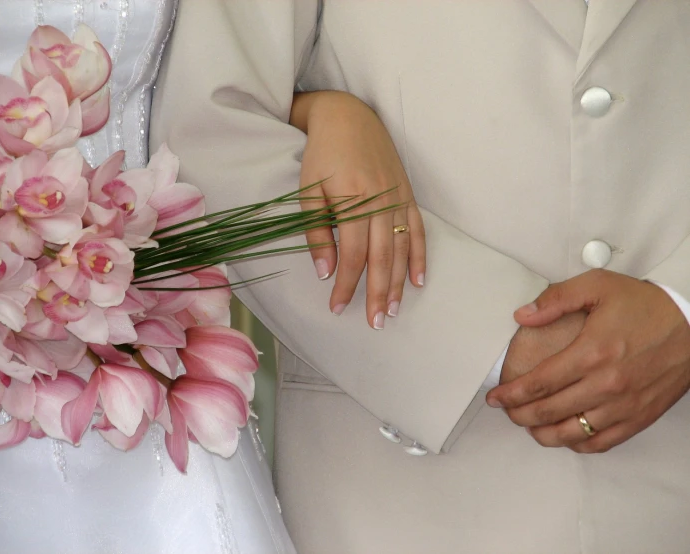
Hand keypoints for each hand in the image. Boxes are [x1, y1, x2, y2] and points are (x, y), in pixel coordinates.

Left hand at [290, 91, 425, 329]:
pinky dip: (419, 256)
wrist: (348, 116)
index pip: (353, 255)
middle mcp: (380, 202)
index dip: (346, 284)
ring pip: (401, 248)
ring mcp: (398, 198)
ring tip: (393, 310)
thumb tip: (324, 271)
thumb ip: (316, 231)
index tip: (336, 307)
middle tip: (375, 323)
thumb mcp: (308, 190)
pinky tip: (418, 280)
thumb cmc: (322, 155)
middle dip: (378, 293)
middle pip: (382, 258)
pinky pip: (418, 230)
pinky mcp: (407, 194)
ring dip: (398, 282)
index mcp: (353, 201)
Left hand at [487, 270, 689, 452]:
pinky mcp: (639, 417)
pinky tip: (563, 435)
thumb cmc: (645, 305)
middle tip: (506, 411)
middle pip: (549, 412)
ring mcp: (624, 405)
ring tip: (528, 425)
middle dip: (519, 415)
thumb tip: (522, 315)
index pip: (539, 384)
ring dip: (543, 434)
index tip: (495, 398)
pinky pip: (601, 442)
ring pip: (572, 433)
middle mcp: (606, 385)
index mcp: (592, 353)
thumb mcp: (598, 286)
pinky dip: (577, 443)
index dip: (511, 394)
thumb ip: (556, 299)